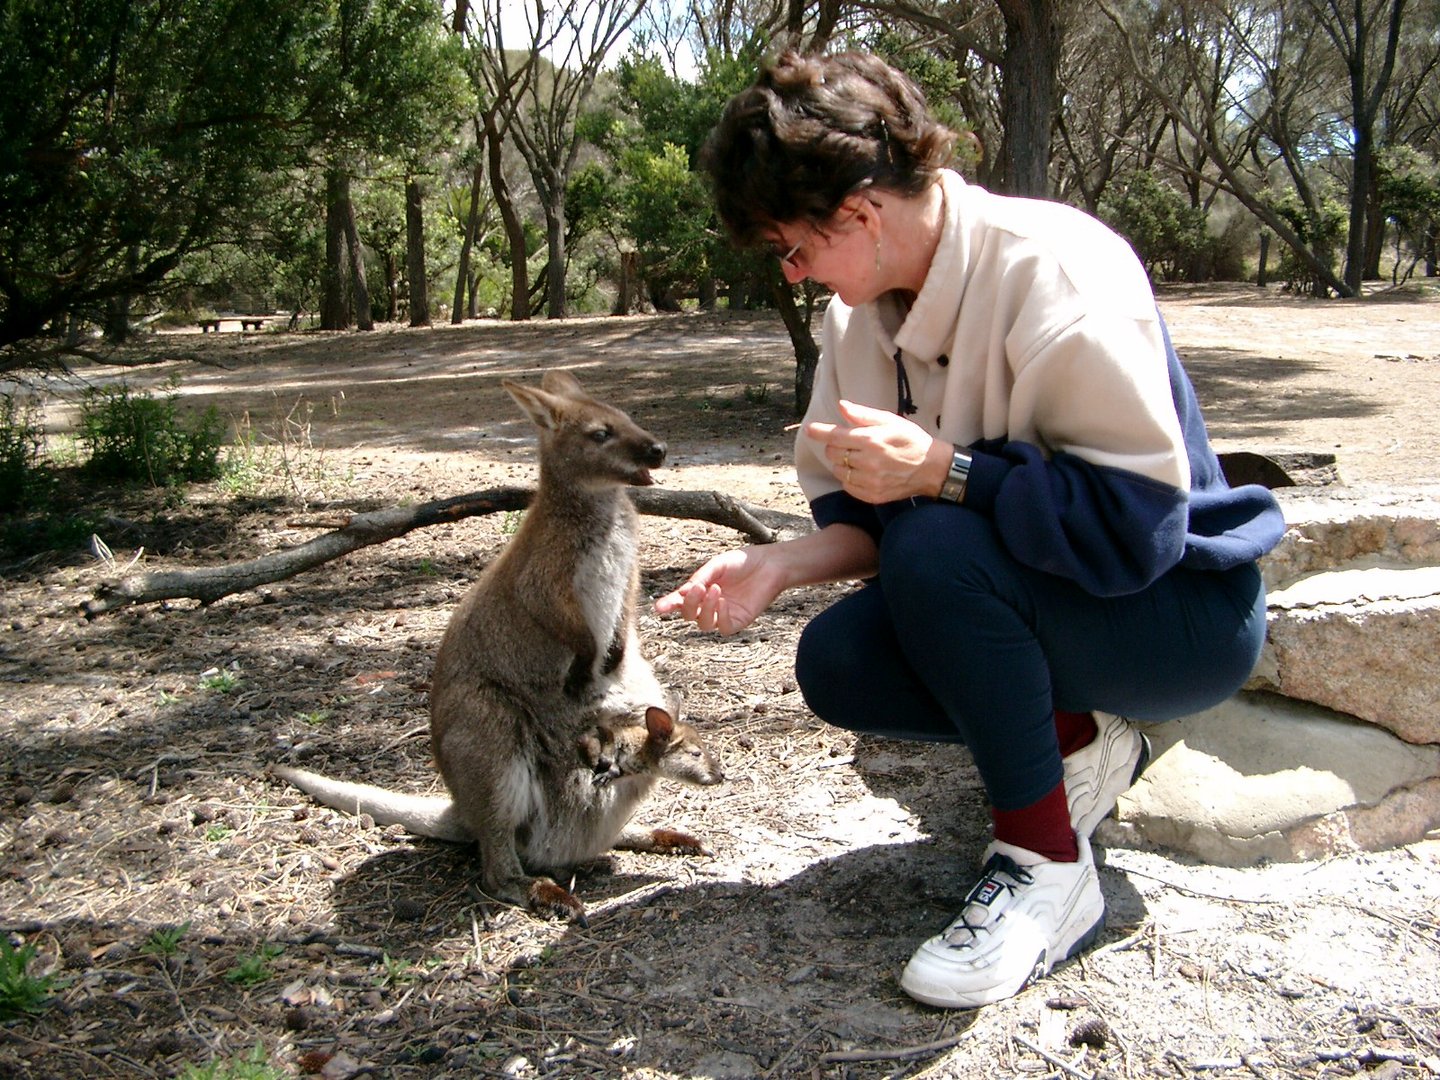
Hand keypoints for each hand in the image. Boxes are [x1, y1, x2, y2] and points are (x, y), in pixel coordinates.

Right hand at [653, 546, 784, 634]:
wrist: (770, 564)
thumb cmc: (742, 562)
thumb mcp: (718, 565)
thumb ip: (701, 577)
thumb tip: (682, 592)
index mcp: (700, 590)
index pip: (680, 601)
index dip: (668, 605)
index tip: (658, 608)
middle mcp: (709, 605)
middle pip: (689, 615)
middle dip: (688, 604)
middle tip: (696, 589)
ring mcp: (723, 615)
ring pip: (703, 624)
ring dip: (705, 608)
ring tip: (715, 589)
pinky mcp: (738, 621)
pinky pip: (722, 627)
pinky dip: (719, 615)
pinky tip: (723, 601)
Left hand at [805, 399, 949, 503]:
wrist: (932, 468)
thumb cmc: (911, 440)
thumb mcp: (890, 421)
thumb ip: (863, 415)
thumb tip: (842, 406)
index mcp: (871, 440)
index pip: (836, 436)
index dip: (819, 432)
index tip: (809, 429)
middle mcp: (868, 462)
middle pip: (833, 454)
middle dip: (835, 446)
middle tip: (848, 443)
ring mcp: (870, 481)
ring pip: (839, 471)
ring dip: (842, 463)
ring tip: (858, 458)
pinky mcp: (872, 495)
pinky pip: (848, 487)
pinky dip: (849, 479)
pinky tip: (862, 472)